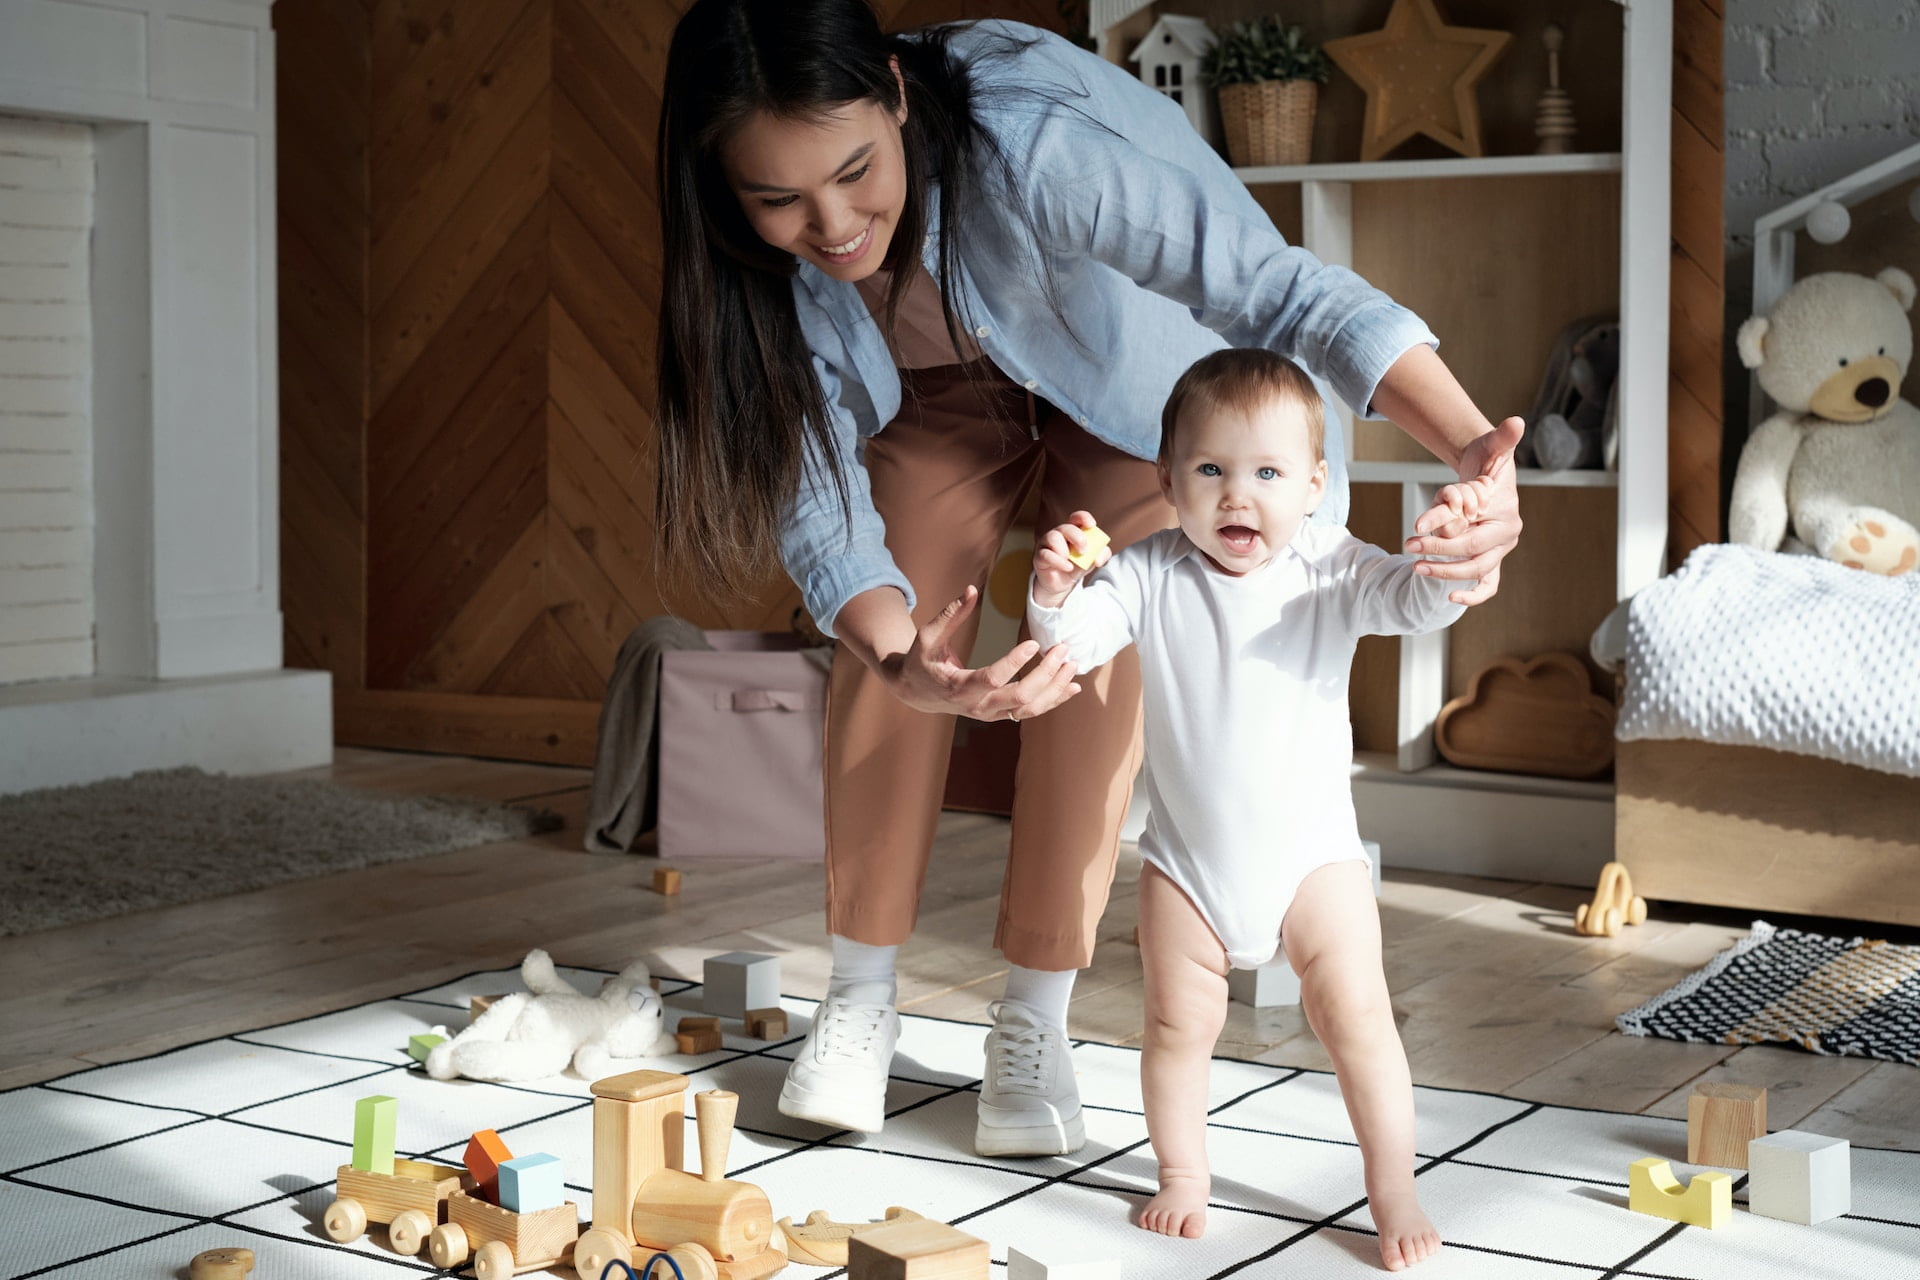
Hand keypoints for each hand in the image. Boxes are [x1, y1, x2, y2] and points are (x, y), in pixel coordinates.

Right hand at [879, 585, 1081, 720]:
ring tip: (1072, 665)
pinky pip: (1030, 711)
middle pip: (1019, 698)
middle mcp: (976, 706)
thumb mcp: (929, 635)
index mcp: (958, 687)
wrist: (917, 693)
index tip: (1034, 642)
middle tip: (1062, 649)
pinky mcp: (999, 714)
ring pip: (1029, 709)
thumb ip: (951, 614)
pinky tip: (1072, 686)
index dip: (1015, 662)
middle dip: (1045, 675)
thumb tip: (972, 589)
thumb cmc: (922, 660)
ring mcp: (990, 714)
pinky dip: (1054, 699)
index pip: (992, 679)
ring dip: (1055, 688)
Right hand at [1033, 510, 1108, 608]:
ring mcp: (1047, 544)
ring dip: (1064, 549)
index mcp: (1073, 531)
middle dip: (1077, 537)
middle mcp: (1059, 534)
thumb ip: (1102, 556)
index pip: (1076, 517)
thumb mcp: (1093, 560)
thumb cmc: (1077, 566)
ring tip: (1070, 560)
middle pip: (1066, 527)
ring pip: (1053, 537)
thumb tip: (1098, 558)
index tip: (1091, 525)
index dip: (1083, 518)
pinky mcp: (1040, 556)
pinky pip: (1047, 554)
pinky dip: (1059, 562)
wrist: (1062, 583)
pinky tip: (1067, 568)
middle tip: (1084, 551)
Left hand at [1405, 417, 1523, 605]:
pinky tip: (1451, 599)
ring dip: (1445, 572)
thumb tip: (1516, 422)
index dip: (1444, 527)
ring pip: (1476, 570)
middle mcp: (1508, 534)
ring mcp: (1500, 550)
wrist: (1486, 474)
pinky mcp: (1492, 560)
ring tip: (1415, 565)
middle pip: (1472, 551)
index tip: (1416, 527)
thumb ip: (1501, 439)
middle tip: (1408, 545)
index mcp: (1507, 510)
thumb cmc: (1486, 460)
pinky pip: (1488, 585)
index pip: (1473, 525)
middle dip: (1438, 550)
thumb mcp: (1489, 447)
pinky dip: (1473, 595)